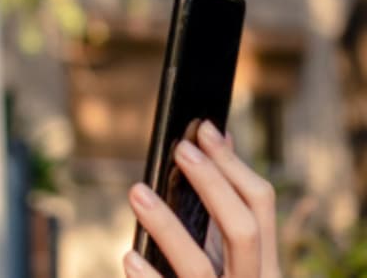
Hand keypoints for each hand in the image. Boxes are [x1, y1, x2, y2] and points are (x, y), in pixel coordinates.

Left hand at [124, 120, 279, 276]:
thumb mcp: (227, 254)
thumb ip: (220, 212)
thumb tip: (212, 142)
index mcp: (264, 263)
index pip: (261, 206)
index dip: (233, 164)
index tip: (202, 129)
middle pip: (244, 231)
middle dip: (214, 185)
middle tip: (180, 149)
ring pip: (202, 268)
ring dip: (168, 227)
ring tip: (136, 192)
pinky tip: (129, 257)